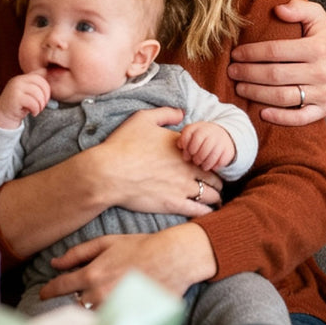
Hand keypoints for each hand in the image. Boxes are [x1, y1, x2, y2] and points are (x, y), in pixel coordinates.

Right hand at [0, 72, 49, 128]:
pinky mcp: (15, 97)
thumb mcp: (27, 91)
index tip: (44, 100)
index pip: (41, 79)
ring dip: (41, 105)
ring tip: (37, 110)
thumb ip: (34, 82)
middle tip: (42, 106)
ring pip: (38, 94)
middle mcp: (19, 80)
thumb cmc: (18, 104)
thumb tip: (45, 70)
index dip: (47, 90)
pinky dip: (36, 110)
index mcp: (22, 78)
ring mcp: (16, 88)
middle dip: (45, 98)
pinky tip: (33, 113)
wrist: (3, 114)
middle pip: (41, 85)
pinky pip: (33, 102)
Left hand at [39, 225, 215, 305]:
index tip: (42, 294)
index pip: (60, 287)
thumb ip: (79, 253)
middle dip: (77, 297)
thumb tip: (55, 263)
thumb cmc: (141, 247)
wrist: (173, 258)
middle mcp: (99, 294)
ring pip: (93, 312)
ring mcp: (114, 306)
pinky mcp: (129, 315)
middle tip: (85, 290)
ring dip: (93, 305)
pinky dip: (109, 312)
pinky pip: (111, 318)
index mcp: (91, 274)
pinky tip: (116, 303)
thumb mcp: (107, 243)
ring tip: (103, 295)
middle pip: (76, 303)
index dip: (48, 291)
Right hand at [90, 108, 222, 215]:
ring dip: (214, 197)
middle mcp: (188, 167)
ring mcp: (182, 187)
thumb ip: (165, 113)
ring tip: (214, 200)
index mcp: (183, 147)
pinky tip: (206, 212)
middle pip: (215, 177)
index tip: (209, 163)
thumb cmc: (123, 145)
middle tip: (215, 185)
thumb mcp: (142, 118)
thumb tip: (181, 112)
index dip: (211, 159)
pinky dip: (207, 211)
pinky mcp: (174, 204)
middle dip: (217, 181)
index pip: (209, 154)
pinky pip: (200, 210)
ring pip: (211, 195)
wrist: (109, 173)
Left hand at [177, 122, 234, 171]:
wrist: (223, 134)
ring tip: (203, 166)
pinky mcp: (228, 150)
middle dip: (197, 157)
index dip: (186, 146)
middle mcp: (211, 132)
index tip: (186, 154)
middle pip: (201, 147)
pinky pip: (221, 160)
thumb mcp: (192, 133)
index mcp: (199, 127)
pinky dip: (216, 165)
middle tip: (195, 161)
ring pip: (212, 155)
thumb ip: (184, 139)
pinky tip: (212, 166)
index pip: (189, 134)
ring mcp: (221, 140)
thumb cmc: (202, 137)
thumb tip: (180, 146)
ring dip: (206, 163)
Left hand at [228, 0, 325, 125]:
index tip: (236, 54)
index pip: (276, 51)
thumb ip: (298, 8)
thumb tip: (278, 9)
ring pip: (284, 97)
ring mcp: (324, 93)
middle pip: (276, 76)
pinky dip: (281, 118)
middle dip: (249, 74)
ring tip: (240, 87)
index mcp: (317, 48)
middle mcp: (322, 72)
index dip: (252, 53)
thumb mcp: (317, 15)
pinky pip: (301, 118)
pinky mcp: (325, 109)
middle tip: (232, 71)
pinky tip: (262, 112)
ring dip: (257, 94)